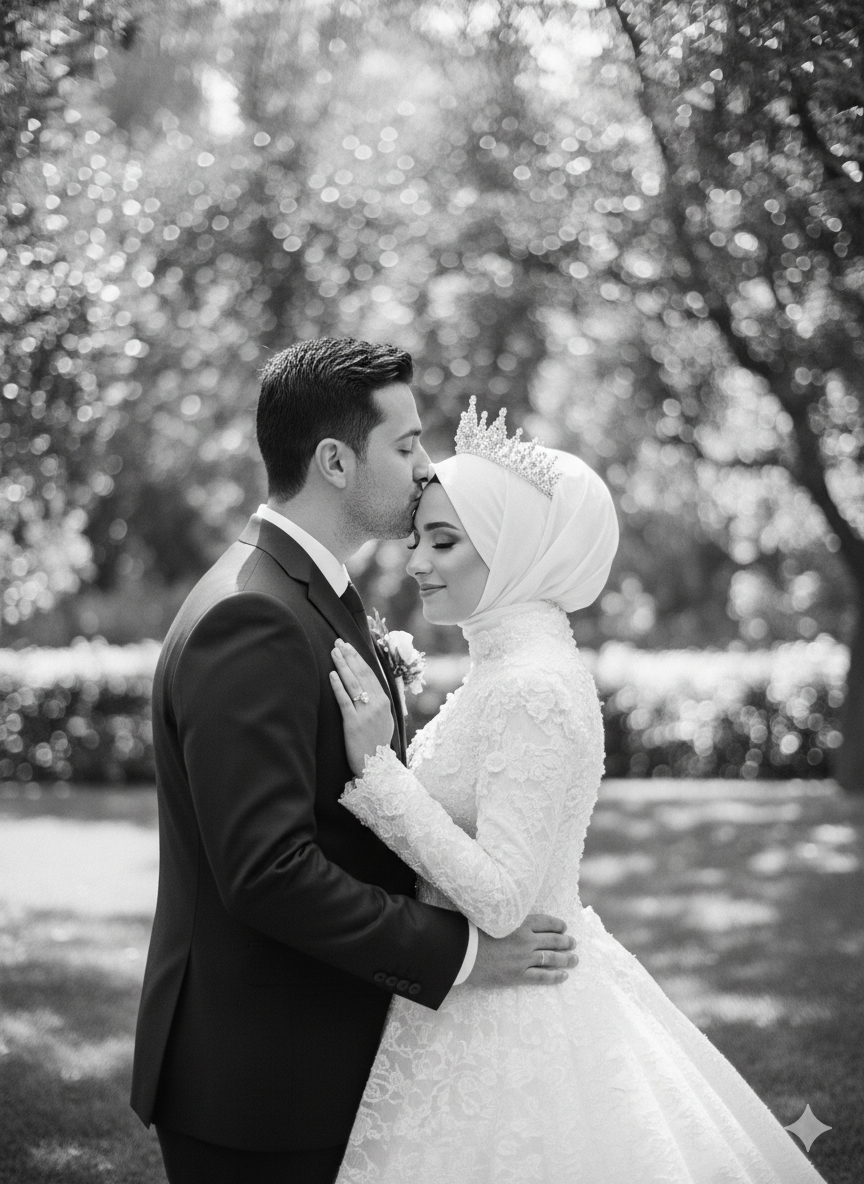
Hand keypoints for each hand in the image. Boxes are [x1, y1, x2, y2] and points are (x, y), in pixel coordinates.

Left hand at [330, 639, 394, 776]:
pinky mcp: (353, 724)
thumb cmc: (376, 744)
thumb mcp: (384, 720)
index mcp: (384, 702)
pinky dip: (338, 686)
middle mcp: (377, 705)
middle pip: (361, 675)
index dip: (358, 659)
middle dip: (349, 656)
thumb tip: (369, 687)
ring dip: (342, 666)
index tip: (349, 646)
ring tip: (334, 652)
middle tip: (338, 642)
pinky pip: (345, 701)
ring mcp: (366, 714)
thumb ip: (378, 703)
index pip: (370, 674)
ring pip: (353, 684)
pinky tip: (332, 675)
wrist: (376, 768)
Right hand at [466, 914, 577, 987]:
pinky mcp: (518, 975)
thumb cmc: (473, 933)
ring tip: (575, 959)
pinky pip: (542, 977)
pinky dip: (555, 976)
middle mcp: (526, 940)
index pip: (546, 922)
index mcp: (520, 923)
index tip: (564, 927)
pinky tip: (563, 976)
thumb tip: (514, 914)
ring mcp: (523, 959)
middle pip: (553, 940)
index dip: (558, 925)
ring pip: (551, 958)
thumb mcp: (493, 918)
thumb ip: (507, 917)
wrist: (463, 953)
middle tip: (573, 943)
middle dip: (566, 942)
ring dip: (566, 959)